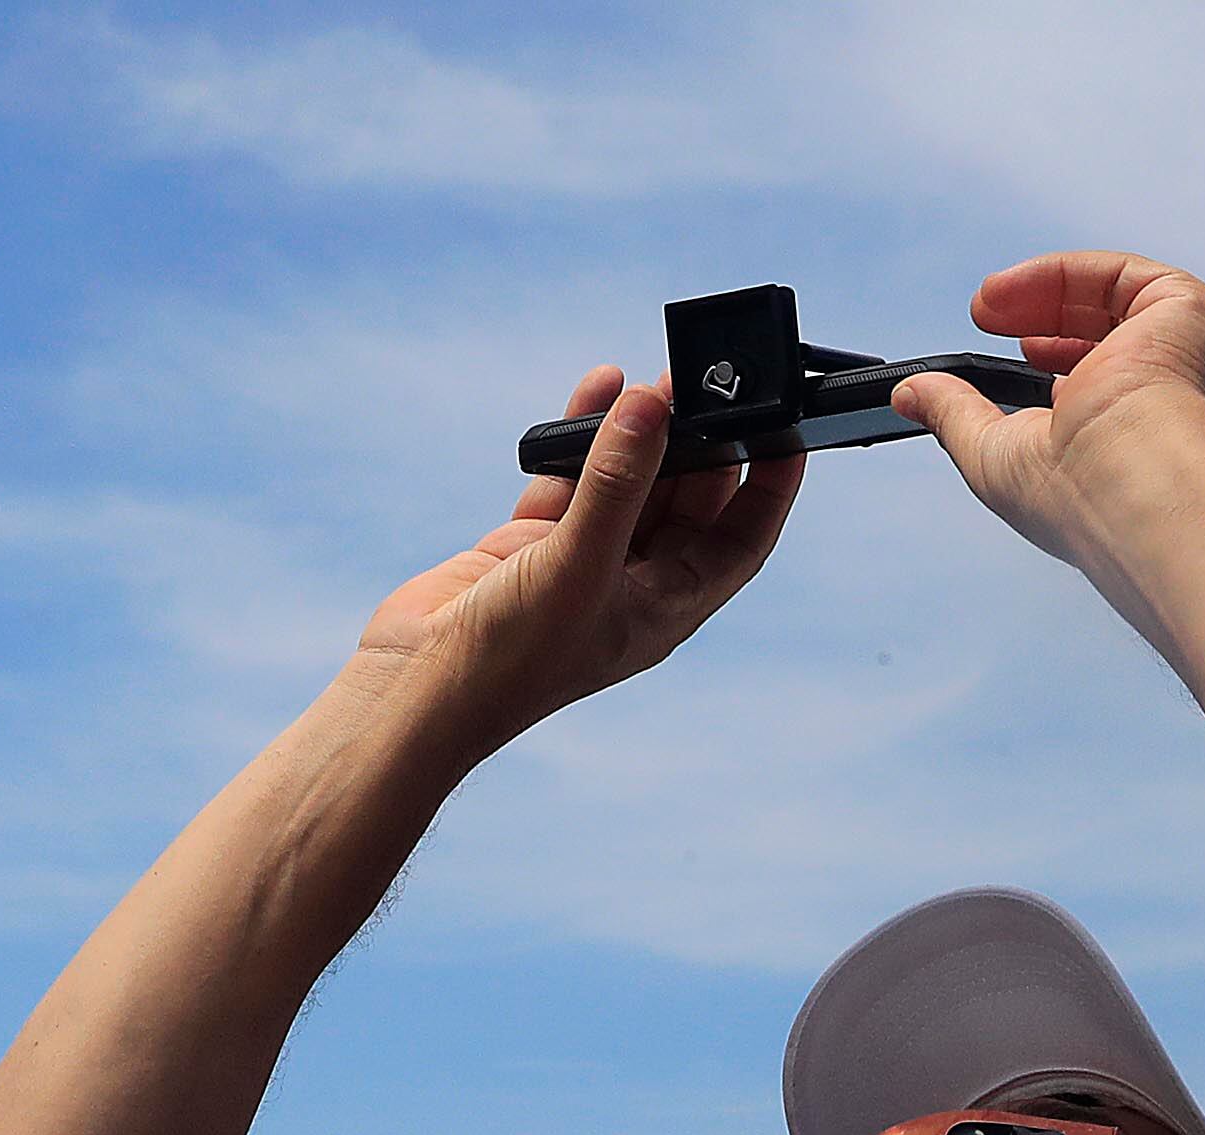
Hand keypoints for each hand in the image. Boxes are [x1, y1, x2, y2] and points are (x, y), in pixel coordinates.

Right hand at [355, 367, 804, 751]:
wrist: (413, 691)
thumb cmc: (509, 661)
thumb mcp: (577, 566)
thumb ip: (617, 482)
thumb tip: (654, 402)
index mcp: (664, 608)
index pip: (741, 539)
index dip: (772, 486)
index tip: (791, 425)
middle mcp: (629, 584)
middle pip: (688, 500)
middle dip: (704, 441)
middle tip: (715, 379)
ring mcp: (578, 561)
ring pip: (626, 481)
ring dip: (641, 432)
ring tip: (658, 373)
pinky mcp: (527, 544)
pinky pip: (567, 477)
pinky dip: (579, 437)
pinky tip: (598, 388)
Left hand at [893, 252, 1204, 570]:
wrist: (1127, 482)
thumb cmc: (1071, 493)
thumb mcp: (990, 452)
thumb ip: (953, 414)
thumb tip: (909, 395)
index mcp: (1132, 437)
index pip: (1094, 378)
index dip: (1042, 352)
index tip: (996, 346)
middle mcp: (1169, 396)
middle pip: (1104, 331)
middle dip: (1038, 314)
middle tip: (983, 312)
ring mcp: (1187, 355)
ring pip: (1114, 298)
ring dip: (1046, 290)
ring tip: (988, 302)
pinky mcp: (1195, 318)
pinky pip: (1126, 276)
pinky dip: (1068, 274)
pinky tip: (1020, 287)